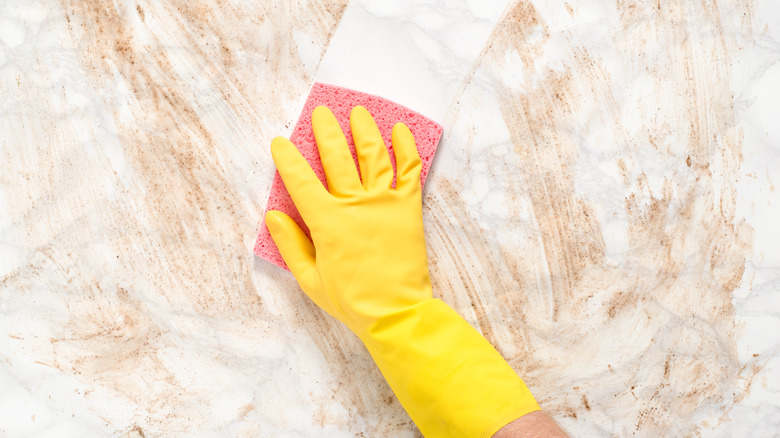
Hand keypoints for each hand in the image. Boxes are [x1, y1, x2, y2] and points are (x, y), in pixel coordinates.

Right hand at [265, 105, 431, 335]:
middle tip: (321, 113)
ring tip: (358, 112)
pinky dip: (406, 148)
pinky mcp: (409, 208)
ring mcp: (384, 203)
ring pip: (373, 155)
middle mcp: (355, 205)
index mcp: (327, 222)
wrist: (396, 313)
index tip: (280, 142)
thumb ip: (290, 245)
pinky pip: (409, 171)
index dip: (288, 159)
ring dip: (364, 130)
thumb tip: (273, 216)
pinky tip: (401, 130)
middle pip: (337, 157)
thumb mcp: (310, 280)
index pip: (301, 181)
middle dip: (326, 131)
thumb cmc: (351, 301)